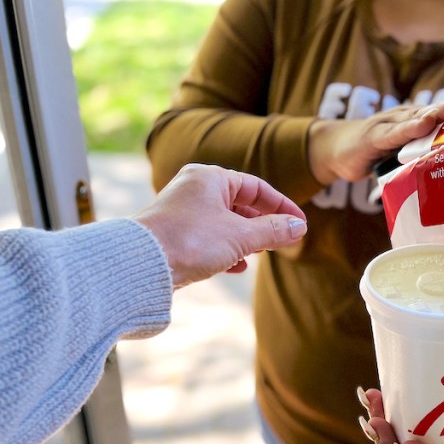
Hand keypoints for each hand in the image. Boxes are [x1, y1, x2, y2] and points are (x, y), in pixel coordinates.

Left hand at [133, 163, 306, 288]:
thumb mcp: (241, 236)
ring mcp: (183, 211)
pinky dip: (227, 248)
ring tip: (261, 253)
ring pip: (225, 222)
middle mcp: (194, 189)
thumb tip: (298, 227)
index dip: (281, 206)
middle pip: (240, 204)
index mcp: (210, 178)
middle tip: (282, 240)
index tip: (300, 224)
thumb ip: (273, 230)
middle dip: (263, 224)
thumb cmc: (191, 241)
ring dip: (246, 238)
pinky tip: (237, 265)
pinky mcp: (175, 233)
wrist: (143, 264)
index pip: (256, 188)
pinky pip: (209, 237)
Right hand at [308, 89, 443, 184]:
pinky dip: (410, 128)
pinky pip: (395, 133)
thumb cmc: (373, 155)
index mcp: (415, 124)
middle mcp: (405, 119)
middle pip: (435, 111)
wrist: (335, 151)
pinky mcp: (374, 137)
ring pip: (418, 116)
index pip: (442, 115)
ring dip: (440, 111)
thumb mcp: (401, 156)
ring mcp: (389, 125)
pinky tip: (424, 123)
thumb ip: (421, 159)